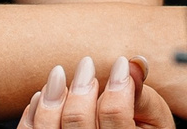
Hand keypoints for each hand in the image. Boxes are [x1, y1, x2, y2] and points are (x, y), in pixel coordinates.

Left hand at [18, 58, 175, 128]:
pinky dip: (34, 112)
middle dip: (81, 88)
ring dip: (53, 97)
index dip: (118, 85)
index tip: (120, 64)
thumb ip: (142, 94)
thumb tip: (134, 64)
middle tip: (87, 65)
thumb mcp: (153, 118)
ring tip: (59, 74)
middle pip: (78, 122)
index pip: (115, 116)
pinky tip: (45, 95)